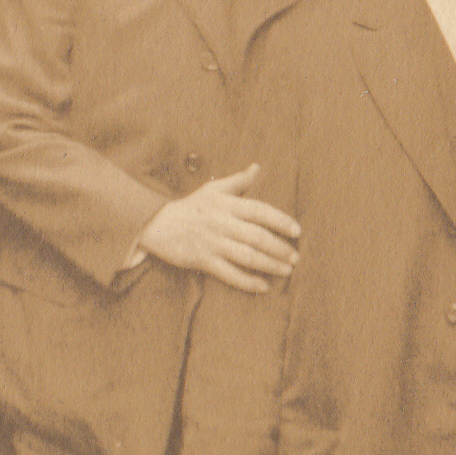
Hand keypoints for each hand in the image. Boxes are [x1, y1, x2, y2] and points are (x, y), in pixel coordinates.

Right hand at [136, 164, 300, 292]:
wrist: (158, 224)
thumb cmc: (191, 206)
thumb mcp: (213, 189)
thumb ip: (238, 181)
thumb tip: (257, 168)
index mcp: (226, 204)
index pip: (259, 211)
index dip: (280, 221)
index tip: (297, 231)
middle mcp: (221, 223)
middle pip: (257, 237)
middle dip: (280, 248)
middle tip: (295, 257)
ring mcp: (212, 243)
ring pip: (247, 256)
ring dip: (270, 265)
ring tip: (286, 271)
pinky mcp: (203, 260)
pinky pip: (230, 274)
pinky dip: (248, 282)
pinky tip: (263, 286)